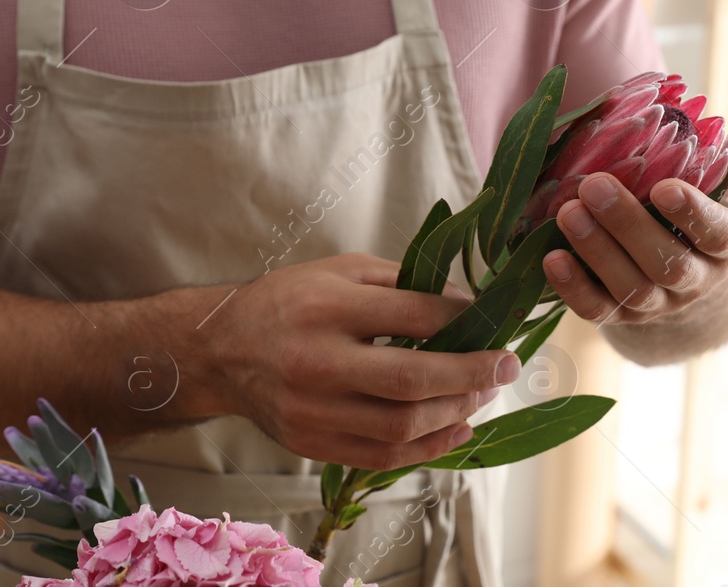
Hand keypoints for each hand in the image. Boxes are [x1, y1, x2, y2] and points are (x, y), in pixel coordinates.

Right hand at [200, 253, 519, 469]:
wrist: (221, 350)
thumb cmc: (288, 302)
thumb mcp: (339, 271)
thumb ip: (401, 283)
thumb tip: (466, 305)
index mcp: (326, 307)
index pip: (413, 317)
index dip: (463, 321)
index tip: (492, 323)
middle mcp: (316, 361)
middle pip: (412, 380)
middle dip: (472, 375)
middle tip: (506, 366)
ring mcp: (312, 411)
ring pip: (402, 427)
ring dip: (456, 413)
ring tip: (482, 395)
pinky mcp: (311, 443)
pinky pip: (382, 457)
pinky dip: (429, 447)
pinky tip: (457, 428)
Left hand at [541, 164, 727, 326]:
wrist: (695, 270)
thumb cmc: (719, 211)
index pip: (719, 235)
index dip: (694, 216)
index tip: (665, 188)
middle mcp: (699, 281)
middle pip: (668, 264)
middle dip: (628, 225)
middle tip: (593, 185)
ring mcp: (661, 304)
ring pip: (632, 288)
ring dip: (597, 251)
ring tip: (569, 212)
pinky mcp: (625, 316)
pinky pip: (600, 310)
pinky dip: (573, 288)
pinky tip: (551, 258)